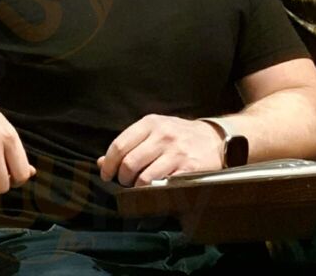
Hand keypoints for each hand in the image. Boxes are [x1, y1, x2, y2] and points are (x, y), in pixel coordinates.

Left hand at [97, 114, 222, 186]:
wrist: (214, 138)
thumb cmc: (178, 135)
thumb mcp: (153, 131)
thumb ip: (128, 144)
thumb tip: (101, 162)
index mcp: (150, 123)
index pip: (119, 146)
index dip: (108, 164)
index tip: (106, 174)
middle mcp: (163, 135)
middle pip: (129, 163)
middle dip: (122, 178)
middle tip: (124, 182)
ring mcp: (177, 152)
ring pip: (144, 177)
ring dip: (136, 188)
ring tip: (138, 187)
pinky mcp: (189, 168)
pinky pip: (163, 185)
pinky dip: (154, 191)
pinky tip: (154, 189)